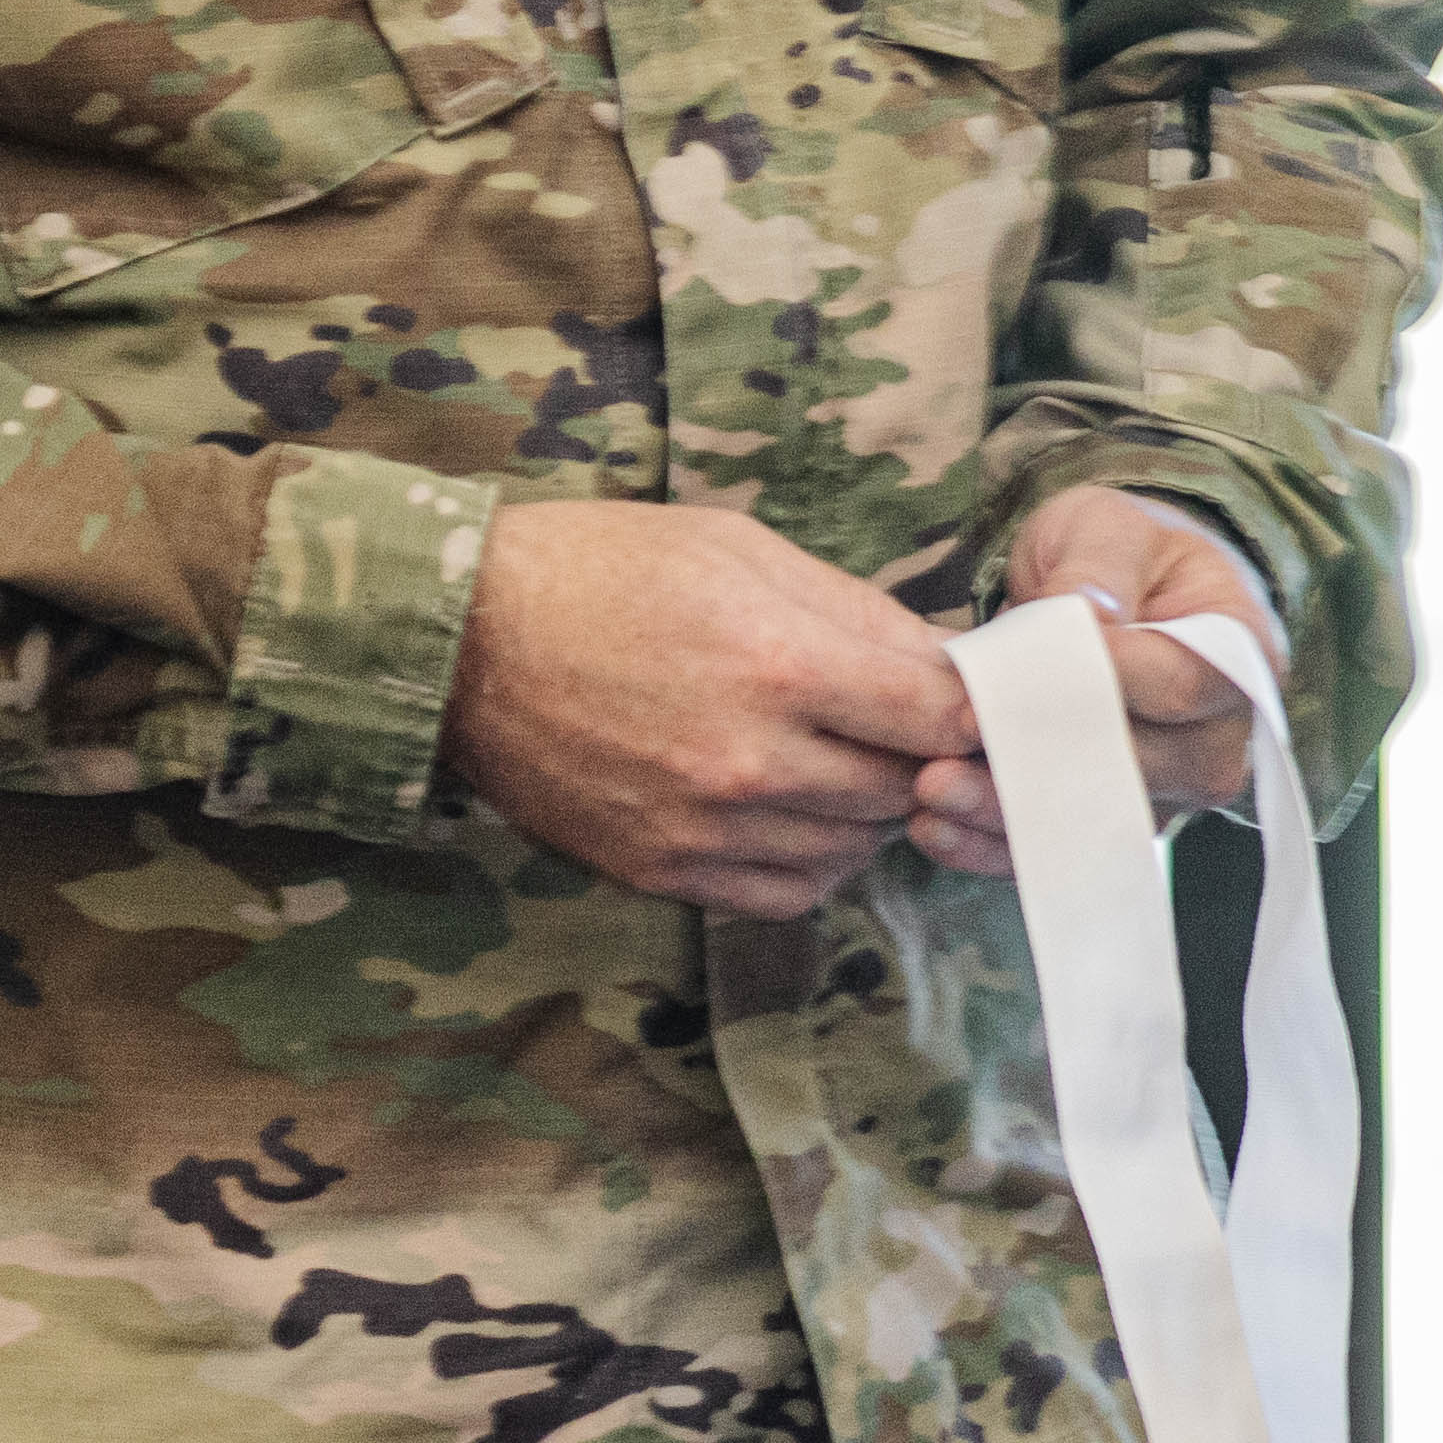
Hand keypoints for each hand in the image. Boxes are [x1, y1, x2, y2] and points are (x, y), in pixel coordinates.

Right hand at [452, 499, 982, 916]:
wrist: (465, 639)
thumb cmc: (607, 571)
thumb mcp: (746, 549)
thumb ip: (859, 613)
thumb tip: (948, 663)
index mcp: (781, 663)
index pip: (941, 720)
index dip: (976, 712)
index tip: (976, 701)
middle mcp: (748, 760)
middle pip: (904, 789)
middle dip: (923, 757)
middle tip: (906, 725)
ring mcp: (701, 827)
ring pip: (852, 849)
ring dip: (870, 812)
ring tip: (846, 760)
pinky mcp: (660, 870)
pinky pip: (783, 894)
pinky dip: (814, 861)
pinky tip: (800, 813)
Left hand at [908, 490, 1284, 881]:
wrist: (1120, 595)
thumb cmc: (1121, 554)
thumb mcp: (1109, 528)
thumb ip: (1100, 564)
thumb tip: (1088, 614)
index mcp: (1239, 654)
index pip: (1182, 683)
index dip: (1104, 684)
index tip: (1017, 677)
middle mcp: (1219, 737)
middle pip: (1139, 767)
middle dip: (1042, 760)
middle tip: (954, 748)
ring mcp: (1171, 789)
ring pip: (1096, 819)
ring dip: (1011, 813)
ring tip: (933, 790)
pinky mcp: (1116, 823)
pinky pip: (1062, 848)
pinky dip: (997, 846)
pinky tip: (938, 829)